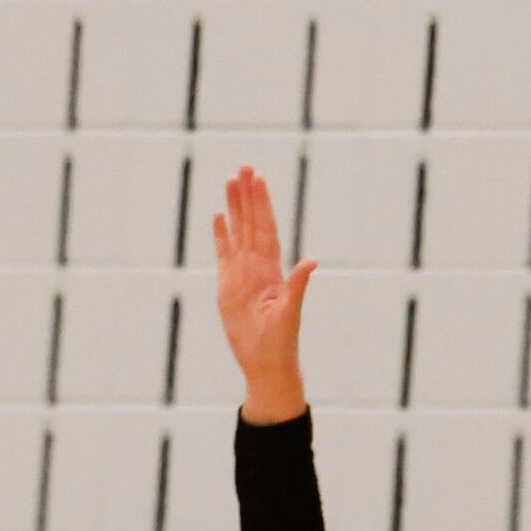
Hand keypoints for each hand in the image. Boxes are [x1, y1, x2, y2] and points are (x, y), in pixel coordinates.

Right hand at [210, 165, 314, 425]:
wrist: (265, 363)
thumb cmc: (281, 342)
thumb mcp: (290, 312)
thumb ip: (298, 285)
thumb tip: (312, 261)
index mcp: (272, 268)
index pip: (266, 227)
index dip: (262, 203)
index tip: (258, 179)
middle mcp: (258, 266)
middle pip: (251, 223)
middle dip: (248, 195)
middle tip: (244, 167)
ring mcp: (242, 274)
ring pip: (237, 232)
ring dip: (235, 207)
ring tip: (230, 181)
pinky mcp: (228, 286)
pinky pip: (223, 253)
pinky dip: (221, 234)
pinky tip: (219, 215)